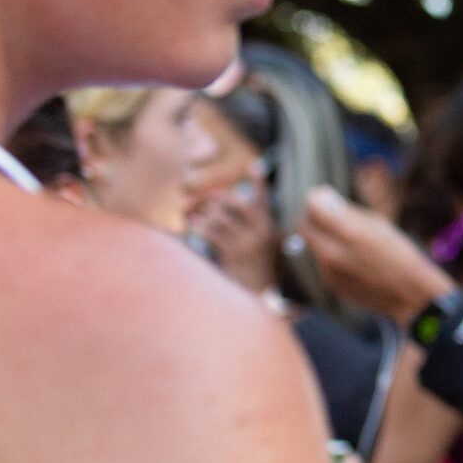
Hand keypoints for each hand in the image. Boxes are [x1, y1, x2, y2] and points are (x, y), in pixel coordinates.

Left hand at [191, 177, 279, 294]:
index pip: (264, 199)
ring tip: (194, 218)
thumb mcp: (260, 246)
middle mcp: (262, 231)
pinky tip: (192, 228)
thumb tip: (218, 205)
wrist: (259, 296)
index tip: (253, 166)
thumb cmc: (256, 269)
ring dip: (202, 217)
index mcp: (271, 227)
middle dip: (214, 198)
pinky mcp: (234, 253)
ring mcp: (249, 242)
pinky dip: (198, 229)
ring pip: (218, 217)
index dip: (259, 182)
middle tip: (201, 200)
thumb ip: (248, 226)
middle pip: (234, 202)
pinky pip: (211, 233)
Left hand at [299, 186, 452, 322]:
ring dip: (322, 238)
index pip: (312, 203)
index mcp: (347, 231)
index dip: (320, 199)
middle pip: (303, 225)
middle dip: (313, 218)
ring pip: (311, 245)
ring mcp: (328, 271)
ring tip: (348, 242)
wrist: (409, 295)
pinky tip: (352, 261)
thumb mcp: (379, 224)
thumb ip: (347, 211)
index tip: (329, 201)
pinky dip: (330, 256)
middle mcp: (331, 252)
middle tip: (330, 218)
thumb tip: (323, 198)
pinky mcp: (330, 284)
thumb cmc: (400, 255)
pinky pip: (321, 262)